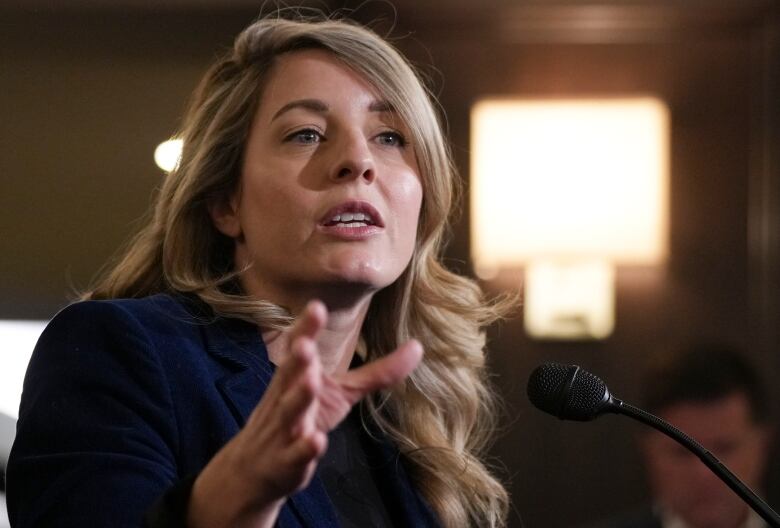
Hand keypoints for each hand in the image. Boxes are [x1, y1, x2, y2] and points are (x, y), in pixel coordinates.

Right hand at [188, 300, 422, 527]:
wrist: (255, 469)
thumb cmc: (302, 418)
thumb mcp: (342, 392)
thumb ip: (378, 372)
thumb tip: (418, 346)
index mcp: (296, 376)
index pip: (299, 347)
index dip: (306, 328)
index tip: (316, 306)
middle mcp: (286, 397)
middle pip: (289, 375)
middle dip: (298, 359)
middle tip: (306, 344)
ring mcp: (284, 430)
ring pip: (290, 412)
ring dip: (299, 397)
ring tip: (311, 382)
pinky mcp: (285, 462)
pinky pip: (295, 455)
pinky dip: (304, 449)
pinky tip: (315, 441)